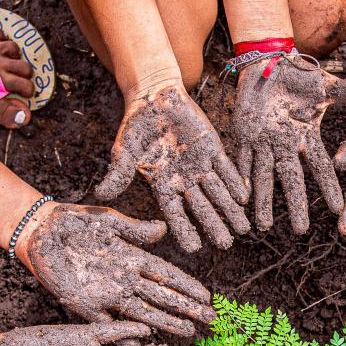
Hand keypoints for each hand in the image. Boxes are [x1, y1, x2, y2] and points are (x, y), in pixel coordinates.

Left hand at [18, 203, 215, 336]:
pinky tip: (143, 342)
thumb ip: (135, 228)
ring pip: (142, 311)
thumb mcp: (108, 220)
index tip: (207, 296)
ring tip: (187, 332)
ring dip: (165, 322)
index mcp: (132, 257)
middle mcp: (124, 278)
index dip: (187, 285)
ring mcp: (107, 293)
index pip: (166, 274)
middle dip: (186, 308)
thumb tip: (163, 229)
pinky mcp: (85, 304)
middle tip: (209, 320)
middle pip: (161, 296)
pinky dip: (125, 332)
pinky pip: (108, 323)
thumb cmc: (75, 222)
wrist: (40, 231)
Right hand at [92, 84, 249, 251]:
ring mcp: (200, 166)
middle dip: (214, 225)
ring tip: (244, 228)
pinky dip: (235, 182)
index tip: (194, 248)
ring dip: (230, 210)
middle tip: (226, 244)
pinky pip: (226, 169)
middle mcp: (184, 180)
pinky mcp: (213, 149)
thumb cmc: (137, 125)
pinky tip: (244, 196)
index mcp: (163, 185)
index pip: (175, 214)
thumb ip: (119, 174)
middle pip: (201, 208)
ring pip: (218, 192)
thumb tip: (101, 195)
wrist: (155, 97)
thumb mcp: (125, 151)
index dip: (184, 230)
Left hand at [230, 52, 345, 233]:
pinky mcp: (244, 136)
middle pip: (292, 179)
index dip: (328, 187)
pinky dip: (241, 178)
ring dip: (264, 201)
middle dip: (296, 205)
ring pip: (264, 177)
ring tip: (262, 227)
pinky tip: (241, 199)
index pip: (320, 166)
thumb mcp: (325, 85)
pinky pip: (241, 161)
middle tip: (300, 231)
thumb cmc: (298, 76)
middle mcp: (286, 145)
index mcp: (306, 136)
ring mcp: (264, 143)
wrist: (267, 64)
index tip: (337, 209)